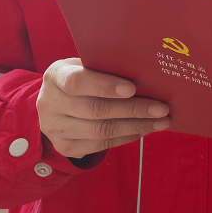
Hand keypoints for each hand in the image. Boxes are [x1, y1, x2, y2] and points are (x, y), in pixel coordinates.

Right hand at [36, 58, 169, 157]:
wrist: (53, 103)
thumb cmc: (80, 77)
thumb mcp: (84, 65)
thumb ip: (105, 67)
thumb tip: (145, 72)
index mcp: (55, 76)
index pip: (78, 82)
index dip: (105, 86)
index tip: (132, 88)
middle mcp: (49, 104)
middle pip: (96, 109)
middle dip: (133, 109)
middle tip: (162, 108)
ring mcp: (55, 129)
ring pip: (101, 130)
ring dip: (136, 126)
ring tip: (160, 121)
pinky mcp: (65, 147)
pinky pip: (101, 144)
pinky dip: (126, 136)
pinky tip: (143, 129)